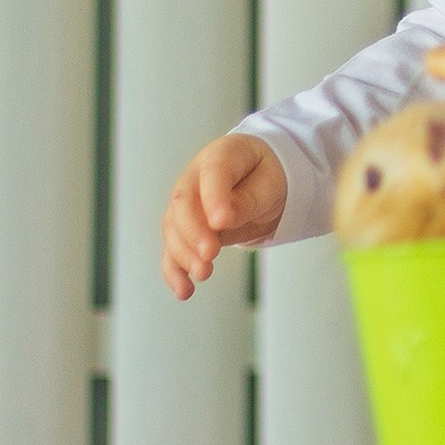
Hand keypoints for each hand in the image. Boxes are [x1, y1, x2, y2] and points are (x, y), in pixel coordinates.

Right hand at [160, 133, 286, 299]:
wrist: (266, 182)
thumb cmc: (270, 175)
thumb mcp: (272, 182)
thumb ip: (249, 199)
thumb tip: (222, 221)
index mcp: (223, 154)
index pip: (213, 172)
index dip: (214, 197)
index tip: (222, 222)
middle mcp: (195, 177)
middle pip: (183, 203)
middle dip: (194, 232)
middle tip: (211, 255)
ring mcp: (186, 203)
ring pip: (173, 228)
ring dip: (184, 254)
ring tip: (204, 274)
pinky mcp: (186, 229)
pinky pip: (173, 248)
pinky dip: (175, 270)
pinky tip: (184, 290)